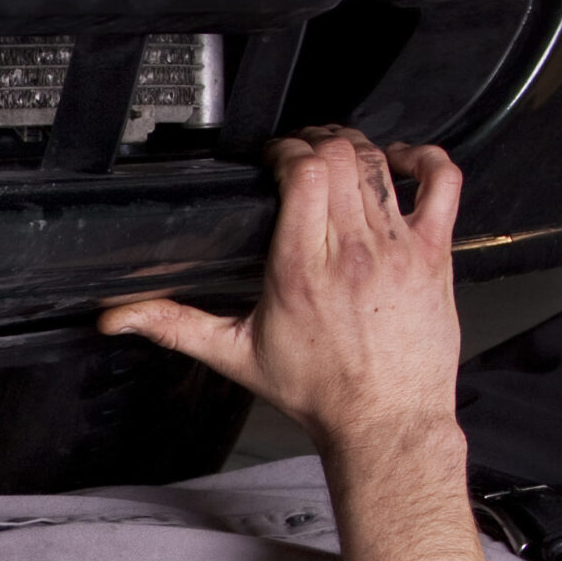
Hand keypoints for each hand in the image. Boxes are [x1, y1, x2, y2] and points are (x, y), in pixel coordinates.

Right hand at [98, 127, 462, 453]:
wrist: (384, 419)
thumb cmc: (319, 391)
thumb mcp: (235, 356)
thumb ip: (175, 327)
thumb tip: (120, 318)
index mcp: (300, 268)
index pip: (302, 173)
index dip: (285, 150)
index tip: (273, 159)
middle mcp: (351, 251)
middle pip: (339, 157)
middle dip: (316, 141)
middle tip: (301, 152)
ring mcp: (397, 248)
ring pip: (379, 163)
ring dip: (356, 146)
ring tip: (338, 153)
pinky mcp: (433, 254)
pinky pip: (440, 183)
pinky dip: (424, 159)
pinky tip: (402, 161)